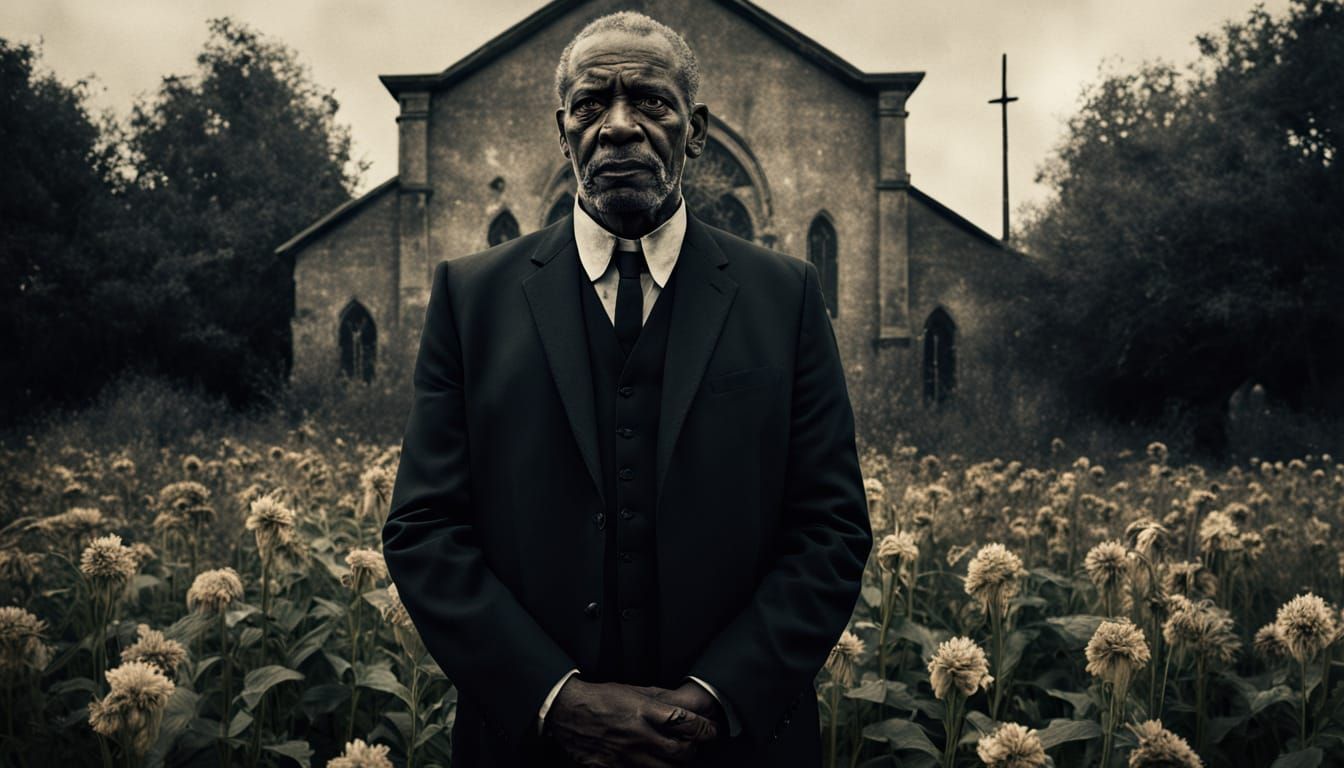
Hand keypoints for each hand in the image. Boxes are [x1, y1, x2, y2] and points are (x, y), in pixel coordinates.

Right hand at [544, 676, 718, 766]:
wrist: (567, 712)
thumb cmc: (601, 698)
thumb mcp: (633, 691)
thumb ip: (660, 699)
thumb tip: (687, 705)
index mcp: (644, 711)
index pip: (687, 723)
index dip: (706, 729)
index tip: (711, 730)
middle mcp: (638, 735)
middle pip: (681, 751)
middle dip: (693, 750)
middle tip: (693, 745)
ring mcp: (626, 756)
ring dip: (676, 764)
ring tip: (675, 756)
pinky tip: (652, 764)